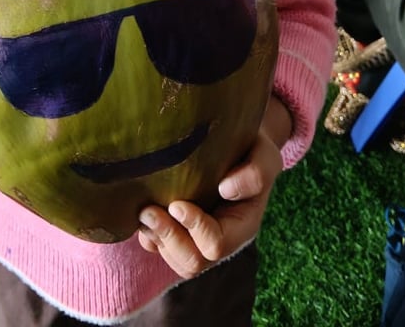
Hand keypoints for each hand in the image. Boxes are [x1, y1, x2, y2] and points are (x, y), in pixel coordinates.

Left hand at [136, 130, 282, 277]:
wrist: (235, 143)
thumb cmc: (251, 149)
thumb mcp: (264, 154)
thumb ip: (255, 173)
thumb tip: (226, 189)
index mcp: (242, 225)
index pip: (217, 243)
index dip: (195, 228)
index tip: (177, 204)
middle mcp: (221, 238)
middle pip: (194, 261)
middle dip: (168, 238)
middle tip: (147, 211)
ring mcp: (198, 238)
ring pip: (175, 260)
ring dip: (156, 239)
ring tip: (142, 212)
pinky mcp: (180, 230)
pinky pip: (160, 249)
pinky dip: (148, 238)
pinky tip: (140, 215)